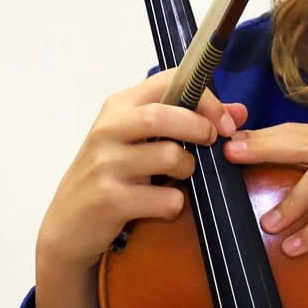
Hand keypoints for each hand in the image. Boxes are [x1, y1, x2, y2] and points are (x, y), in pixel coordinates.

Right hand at [36, 69, 246, 272]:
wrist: (68, 226)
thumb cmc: (114, 174)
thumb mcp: (144, 141)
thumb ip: (190, 121)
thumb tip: (240, 112)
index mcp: (120, 106)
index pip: (169, 80)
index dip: (205, 95)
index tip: (225, 120)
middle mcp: (108, 129)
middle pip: (165, 115)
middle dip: (200, 128)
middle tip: (213, 142)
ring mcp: (105, 164)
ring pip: (169, 156)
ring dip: (188, 169)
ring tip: (179, 178)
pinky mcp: (108, 199)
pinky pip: (165, 198)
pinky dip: (175, 204)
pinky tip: (163, 205)